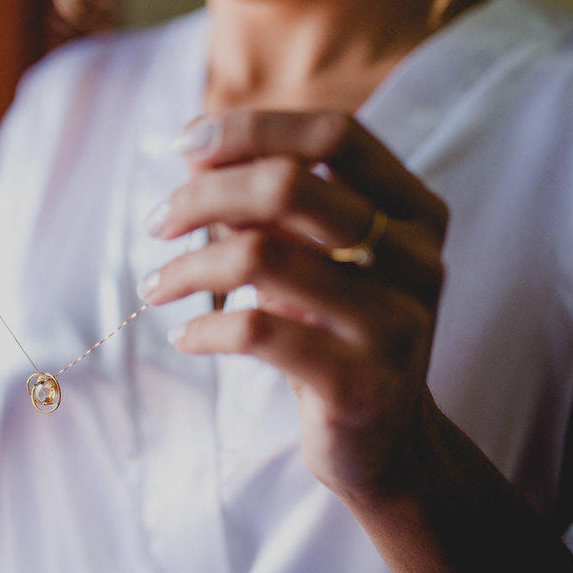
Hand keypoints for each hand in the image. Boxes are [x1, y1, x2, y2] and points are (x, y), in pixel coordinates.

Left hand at [140, 110, 448, 498]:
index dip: (254, 126)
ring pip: (261, 256)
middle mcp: (416, 258)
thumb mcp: (318, 258)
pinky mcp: (359, 383)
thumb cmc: (337, 333)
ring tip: (156, 286)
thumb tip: (194, 149)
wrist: (387, 445)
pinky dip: (203, 327)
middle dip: (204, 194)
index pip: (335, 133)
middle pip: (289, 184)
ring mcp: (394, 323)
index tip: (186, 143)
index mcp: (414, 211)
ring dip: (188, 267)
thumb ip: (269, 203)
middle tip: (157, 222)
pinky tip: (184, 335)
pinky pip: (254, 332)